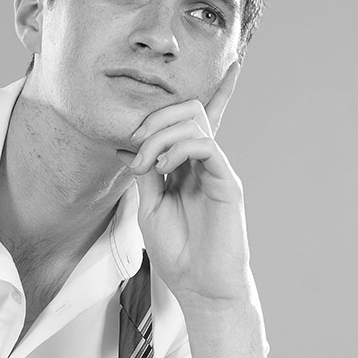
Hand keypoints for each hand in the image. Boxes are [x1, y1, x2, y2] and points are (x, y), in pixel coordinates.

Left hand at [125, 62, 250, 309]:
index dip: (211, 90)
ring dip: (160, 136)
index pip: (194, 120)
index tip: (212, 69)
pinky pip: (205, 144)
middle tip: (135, 150)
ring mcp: (217, 170)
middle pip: (188, 109)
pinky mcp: (227, 182)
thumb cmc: (179, 253)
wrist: (201, 287)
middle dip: (154, 119)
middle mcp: (205, 162)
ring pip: (193, 121)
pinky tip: (163, 170)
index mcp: (188, 165)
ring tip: (147, 166)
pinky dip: (178, 148)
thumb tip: (131, 145)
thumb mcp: (150, 207)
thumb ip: (146, 173)